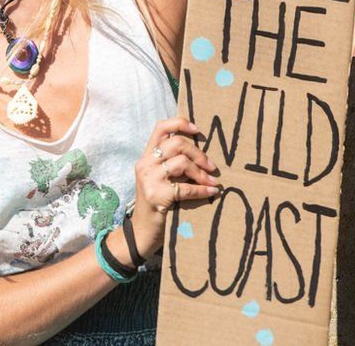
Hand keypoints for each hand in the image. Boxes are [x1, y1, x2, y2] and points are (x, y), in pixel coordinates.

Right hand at [129, 117, 219, 259]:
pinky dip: (202, 190)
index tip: (197, 130)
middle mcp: (145, 164)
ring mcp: (149, 179)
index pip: (161, 127)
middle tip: (212, 167)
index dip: (180, 123)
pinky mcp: (156, 196)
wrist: (142, 232)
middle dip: (199, 154)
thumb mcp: (160, 178)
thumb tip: (202, 153)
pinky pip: (186, 188)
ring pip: (182, 162)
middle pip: (177, 143)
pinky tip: (212, 192)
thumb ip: (172, 164)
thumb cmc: (157, 203)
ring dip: (202, 173)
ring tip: (212, 181)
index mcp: (147, 156)